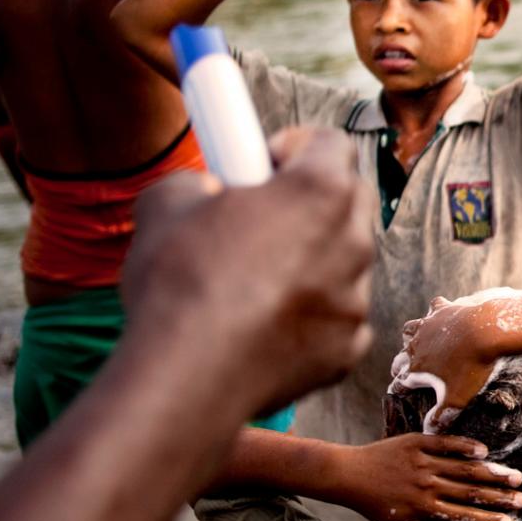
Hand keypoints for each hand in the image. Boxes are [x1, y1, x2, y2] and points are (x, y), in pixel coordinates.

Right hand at [123, 128, 374, 412]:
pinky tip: (262, 326)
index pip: (331, 143)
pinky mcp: (348, 348)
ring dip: (310, 260)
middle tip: (260, 215)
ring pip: (344, 262)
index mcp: (321, 192)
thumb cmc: (178, 283)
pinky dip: (309, 317)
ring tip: (251, 277)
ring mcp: (356, 299)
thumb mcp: (165, 203)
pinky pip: (336, 318)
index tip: (262, 163)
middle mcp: (354, 242)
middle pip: (349, 199)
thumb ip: (196, 181)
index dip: (293, 146)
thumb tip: (204, 190)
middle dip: (310, 199)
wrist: (187, 377)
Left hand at [334, 434, 521, 520]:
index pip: (463, 515)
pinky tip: (484, 451)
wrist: (348, 474)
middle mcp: (427, 485)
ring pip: (464, 468)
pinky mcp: (417, 443)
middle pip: (471, 492)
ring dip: (492, 473)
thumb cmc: (373, 503)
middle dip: (499, 497)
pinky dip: (465, 446)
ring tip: (514, 476)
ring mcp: (423, 462)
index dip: (488, 520)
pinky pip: (446, 444)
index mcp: (424, 507)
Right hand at [393, 295, 512, 431]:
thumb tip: (428, 432)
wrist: (486, 333)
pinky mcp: (442, 310)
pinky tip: (440, 311)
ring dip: (410, 337)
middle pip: (400, 358)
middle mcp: (415, 347)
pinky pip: (433, 308)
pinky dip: (435, 312)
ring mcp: (427, 327)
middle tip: (399, 369)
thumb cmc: (472, 368)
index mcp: (416, 369)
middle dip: (399, 365)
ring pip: (410, 331)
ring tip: (413, 340)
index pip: (400, 382)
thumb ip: (440, 417)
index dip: (399, 387)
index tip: (396, 390)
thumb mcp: (456, 399)